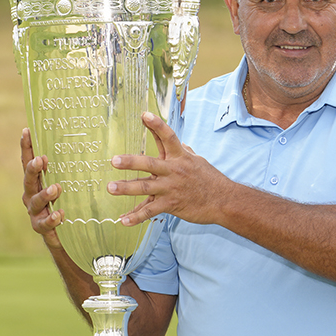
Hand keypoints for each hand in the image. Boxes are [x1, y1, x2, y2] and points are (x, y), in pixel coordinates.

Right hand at [20, 128, 63, 246]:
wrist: (65, 236)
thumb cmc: (66, 204)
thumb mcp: (67, 185)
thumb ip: (67, 170)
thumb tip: (82, 143)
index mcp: (36, 182)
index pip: (29, 161)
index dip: (26, 147)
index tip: (27, 131)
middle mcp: (31, 195)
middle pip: (29, 180)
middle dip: (33, 169)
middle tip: (40, 160)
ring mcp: (35, 212)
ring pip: (36, 201)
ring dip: (44, 194)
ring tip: (55, 188)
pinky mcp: (41, 227)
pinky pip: (45, 223)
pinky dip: (52, 219)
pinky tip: (60, 215)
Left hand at [109, 112, 231, 226]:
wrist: (224, 201)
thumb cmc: (211, 180)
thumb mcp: (198, 161)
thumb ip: (184, 152)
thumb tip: (178, 143)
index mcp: (180, 157)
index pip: (168, 137)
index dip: (157, 125)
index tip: (144, 115)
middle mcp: (173, 171)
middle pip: (149, 163)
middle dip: (131, 162)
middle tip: (114, 161)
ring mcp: (171, 188)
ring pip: (145, 187)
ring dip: (126, 188)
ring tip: (110, 188)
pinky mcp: (171, 205)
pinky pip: (150, 211)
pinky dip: (136, 217)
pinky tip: (123, 220)